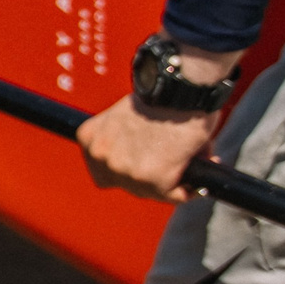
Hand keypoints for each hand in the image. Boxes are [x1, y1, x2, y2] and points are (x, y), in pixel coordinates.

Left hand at [77, 94, 219, 201]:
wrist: (180, 88)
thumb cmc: (161, 97)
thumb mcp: (126, 117)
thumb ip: (127, 142)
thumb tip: (149, 162)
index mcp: (89, 138)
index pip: (104, 170)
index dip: (127, 170)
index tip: (145, 165)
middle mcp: (101, 156)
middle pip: (125, 183)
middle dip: (150, 176)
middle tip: (171, 166)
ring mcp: (125, 170)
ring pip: (149, 191)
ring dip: (170, 182)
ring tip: (186, 166)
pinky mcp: (154, 179)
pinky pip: (173, 195)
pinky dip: (188, 189)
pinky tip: (195, 182)